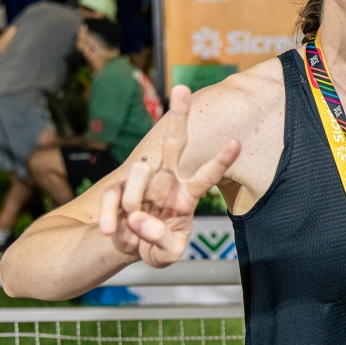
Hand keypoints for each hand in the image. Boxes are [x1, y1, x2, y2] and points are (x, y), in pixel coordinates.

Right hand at [99, 85, 240, 266]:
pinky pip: (112, 194)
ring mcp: (142, 182)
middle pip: (174, 142)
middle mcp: (167, 180)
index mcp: (187, 194)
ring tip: (132, 224)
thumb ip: (161, 240)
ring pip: (140, 170)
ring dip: (135, 199)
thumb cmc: (156, 247)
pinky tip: (109, 231)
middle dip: (179, 115)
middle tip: (182, 88)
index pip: (208, 175)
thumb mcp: (166, 255)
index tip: (236, 142)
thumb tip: (139, 219)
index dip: (221, 160)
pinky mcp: (117, 188)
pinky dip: (110, 215)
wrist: (128, 249)